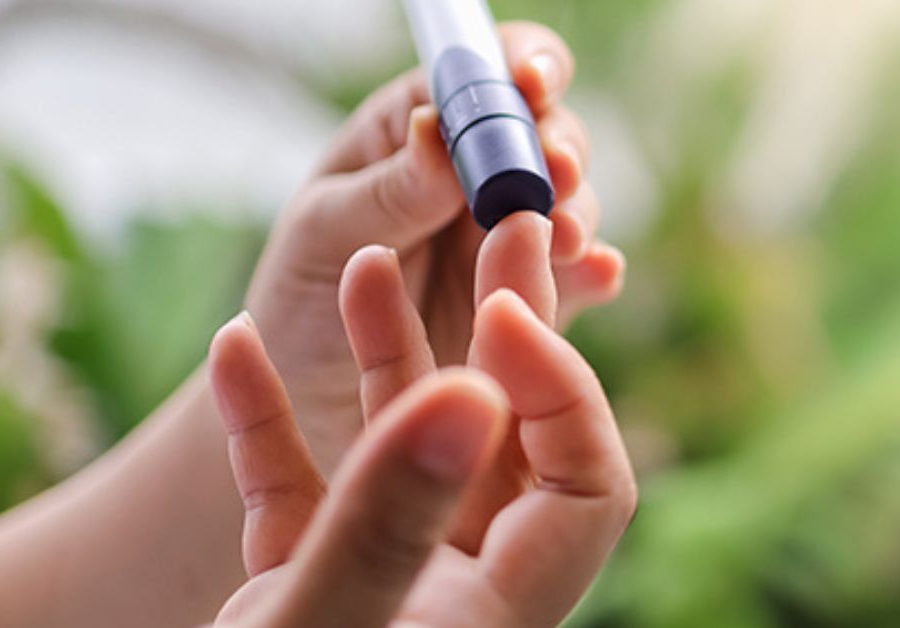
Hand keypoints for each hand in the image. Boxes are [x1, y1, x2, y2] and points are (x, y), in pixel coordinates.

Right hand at [207, 254, 635, 626]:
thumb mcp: (321, 625)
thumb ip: (390, 522)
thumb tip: (472, 393)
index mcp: (491, 610)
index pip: (586, 485)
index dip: (561, 389)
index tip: (502, 311)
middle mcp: (452, 587)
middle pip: (507, 441)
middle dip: (501, 330)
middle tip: (501, 227)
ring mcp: (380, 579)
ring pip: (408, 447)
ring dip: (384, 354)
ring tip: (365, 265)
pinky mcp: (301, 579)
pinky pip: (303, 481)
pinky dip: (270, 417)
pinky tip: (236, 345)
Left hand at [244, 22, 623, 473]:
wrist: (311, 406)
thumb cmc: (299, 303)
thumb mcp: (325, 236)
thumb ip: (388, 189)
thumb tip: (436, 127)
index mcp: (415, 136)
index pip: (478, 76)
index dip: (517, 66)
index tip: (529, 84)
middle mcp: (471, 180)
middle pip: (541, 136)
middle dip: (557, 146)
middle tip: (557, 171)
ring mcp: (507, 240)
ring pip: (567, 204)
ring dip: (576, 211)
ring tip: (568, 237)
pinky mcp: (532, 300)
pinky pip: (575, 279)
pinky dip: (595, 273)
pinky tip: (600, 276)